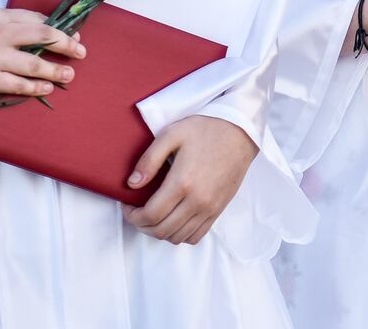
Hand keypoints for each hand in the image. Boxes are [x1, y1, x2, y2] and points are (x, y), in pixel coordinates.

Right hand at [0, 8, 84, 107]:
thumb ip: (9, 22)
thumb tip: (43, 27)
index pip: (36, 19)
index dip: (59, 28)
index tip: (75, 35)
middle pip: (42, 38)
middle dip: (66, 45)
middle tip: (81, 53)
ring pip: (34, 65)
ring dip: (55, 71)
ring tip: (69, 75)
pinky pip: (17, 86)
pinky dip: (35, 87)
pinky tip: (46, 87)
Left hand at [122, 115, 256, 244]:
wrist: (239, 133)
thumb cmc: (205, 130)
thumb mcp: (172, 134)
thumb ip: (149, 159)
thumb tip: (132, 184)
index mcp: (182, 182)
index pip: (151, 215)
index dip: (133, 216)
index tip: (128, 206)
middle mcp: (197, 201)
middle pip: (162, 230)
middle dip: (142, 226)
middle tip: (135, 212)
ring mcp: (210, 208)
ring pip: (177, 237)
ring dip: (159, 232)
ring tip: (152, 216)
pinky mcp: (218, 210)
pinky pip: (196, 236)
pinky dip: (179, 235)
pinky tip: (172, 220)